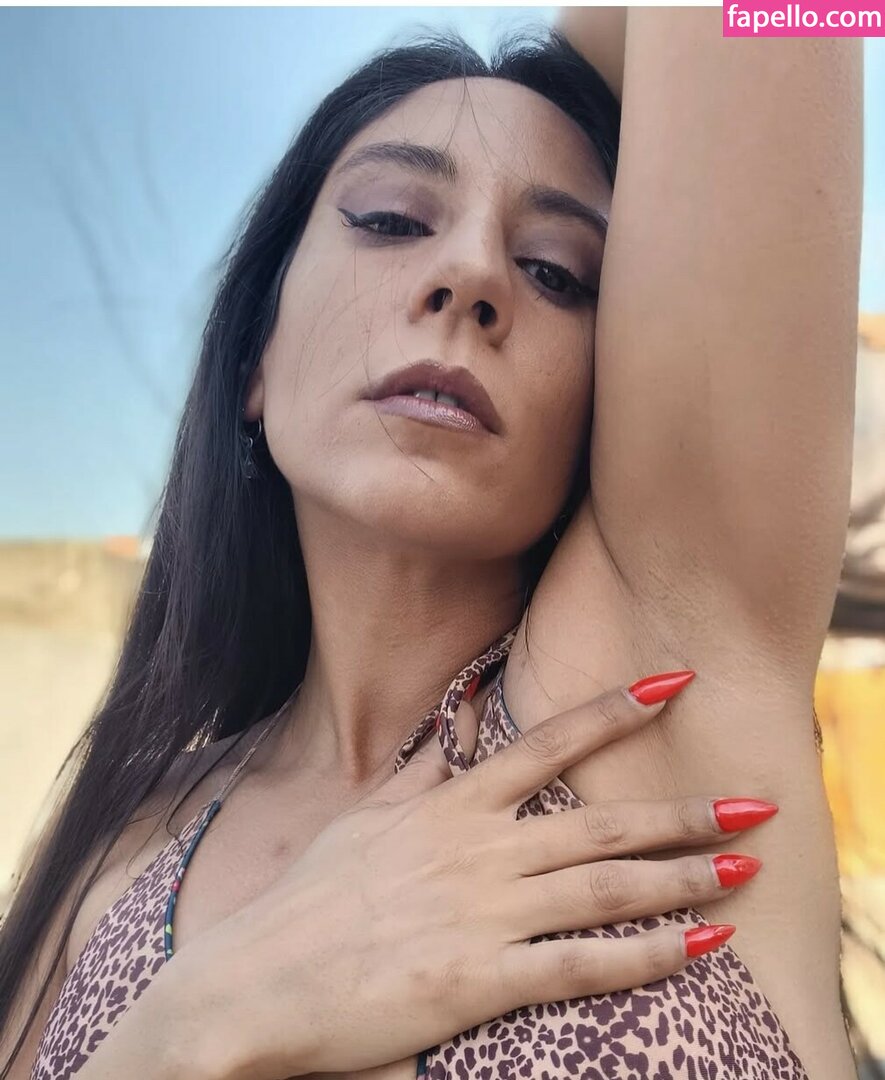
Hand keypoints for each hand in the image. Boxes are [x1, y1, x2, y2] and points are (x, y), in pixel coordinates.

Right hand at [172, 674, 767, 1079]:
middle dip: (680, 810)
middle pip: (599, 822)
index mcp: (450, 806)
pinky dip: (645, 955)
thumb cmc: (314, 897)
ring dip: (680, 876)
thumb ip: (424, 766)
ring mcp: (482, 913)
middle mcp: (477, 850)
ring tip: (742, 868)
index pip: (546, 744)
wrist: (257, 979)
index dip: (613, 711)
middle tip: (752, 801)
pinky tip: (695, 945)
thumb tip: (463, 714)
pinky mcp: (479, 980)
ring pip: (604, 888)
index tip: (672, 682)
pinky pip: (580, 965)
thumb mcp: (368, 815)